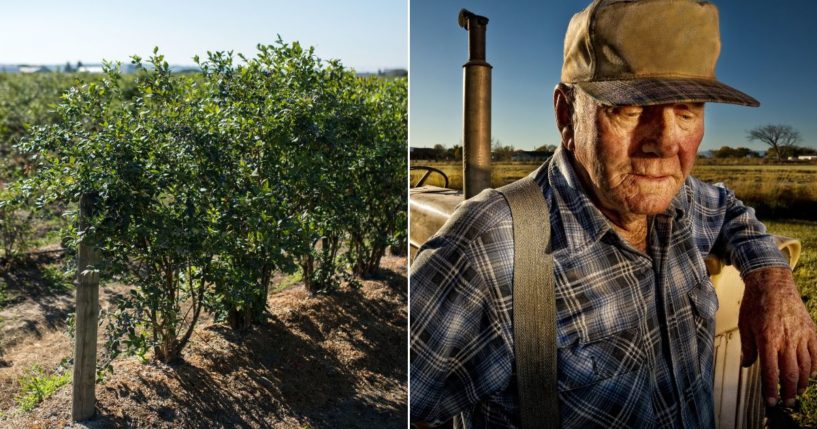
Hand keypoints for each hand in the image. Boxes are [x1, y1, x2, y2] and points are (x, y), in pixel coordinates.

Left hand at [739, 267, 816, 407]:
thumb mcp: (744, 326)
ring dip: (802, 382)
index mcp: (768, 339)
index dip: (771, 389)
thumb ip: (748, 348)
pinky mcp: (811, 330)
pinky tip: (810, 374)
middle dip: (789, 391)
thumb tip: (747, 365)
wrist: (772, 283)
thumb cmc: (755, 304)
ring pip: (806, 366)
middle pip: (791, 373)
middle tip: (787, 402)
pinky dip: (815, 366)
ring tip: (796, 390)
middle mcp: (787, 339)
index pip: (771, 371)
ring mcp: (801, 335)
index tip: (771, 402)